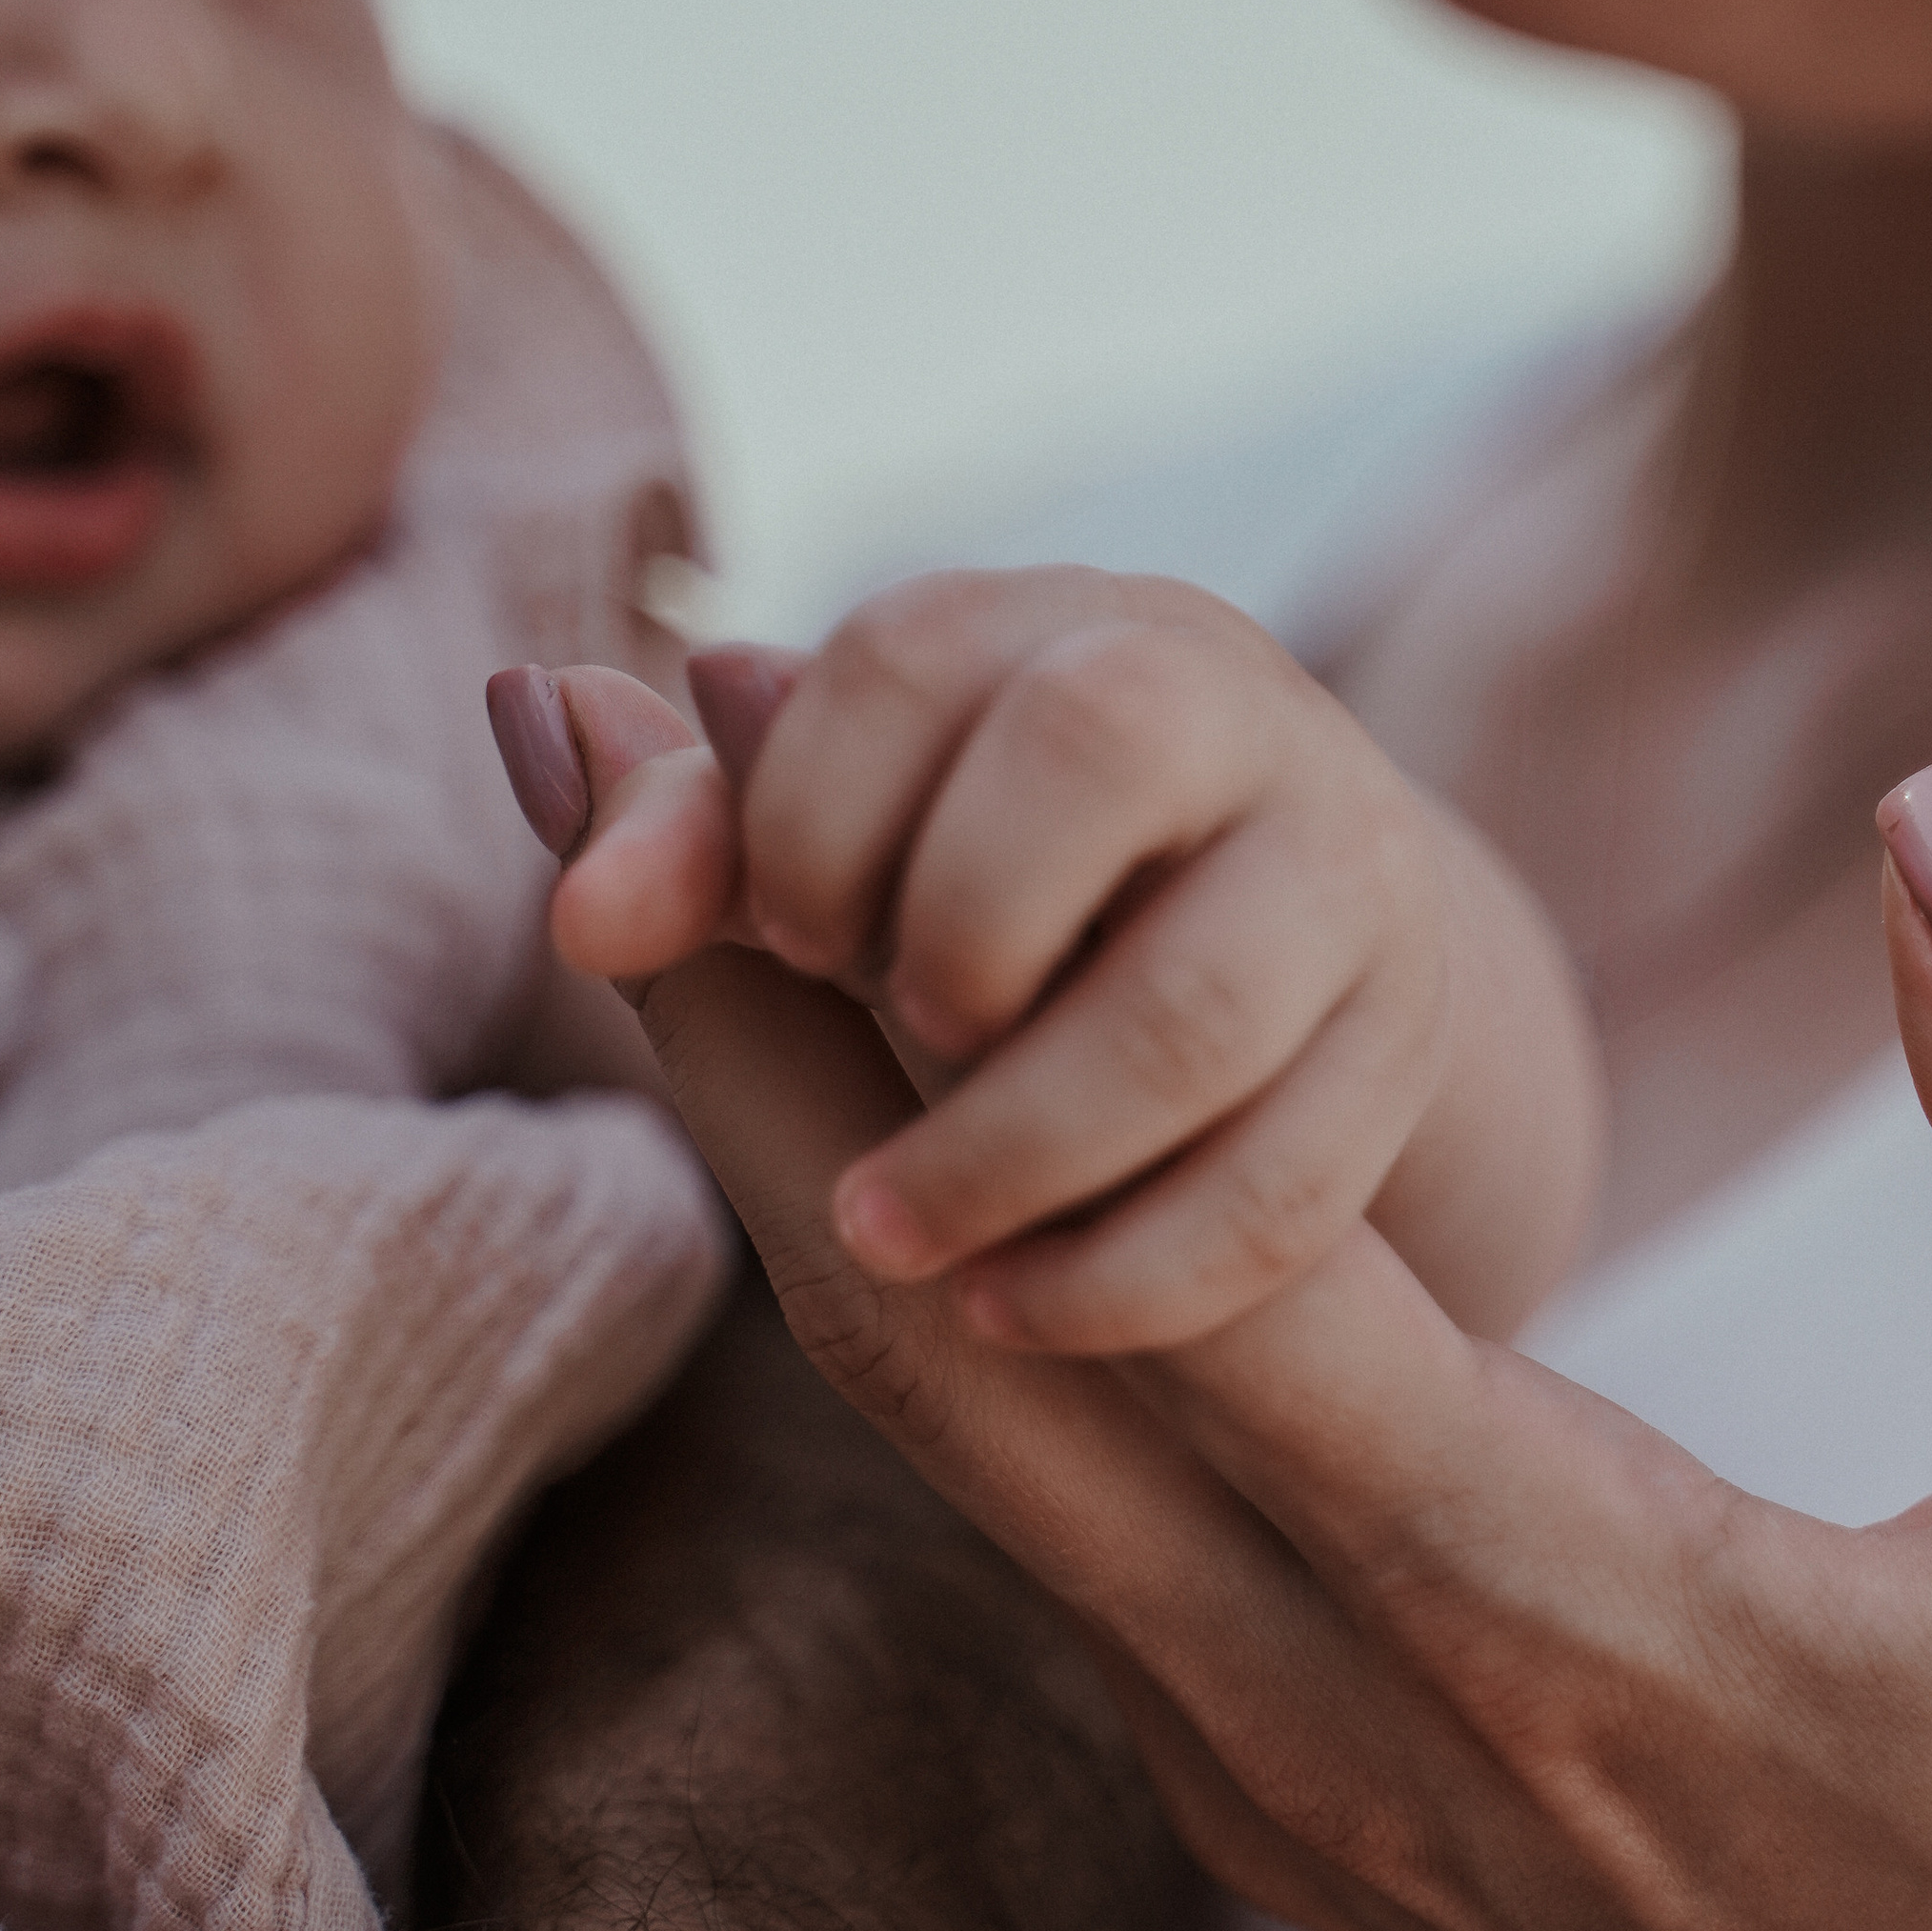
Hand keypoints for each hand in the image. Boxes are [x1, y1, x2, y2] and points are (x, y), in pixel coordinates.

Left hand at [493, 567, 1597, 1352]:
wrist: (1284, 923)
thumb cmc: (994, 868)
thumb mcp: (846, 830)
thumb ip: (690, 820)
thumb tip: (533, 714)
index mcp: (1057, 623)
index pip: (915, 648)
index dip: (801, 804)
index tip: (777, 927)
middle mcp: (1227, 708)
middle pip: (1098, 742)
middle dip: (948, 915)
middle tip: (875, 1018)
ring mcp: (1341, 873)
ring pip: (1197, 1001)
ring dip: (1013, 1141)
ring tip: (889, 1231)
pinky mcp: (1399, 1047)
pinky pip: (1288, 1181)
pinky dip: (1129, 1273)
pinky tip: (1008, 1307)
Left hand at [634, 757, 1931, 1930]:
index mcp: (1553, 1608)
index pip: (1142, 1252)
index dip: (911, 975)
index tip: (749, 735)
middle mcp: (1339, 1715)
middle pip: (931, 1329)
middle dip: (731, 1016)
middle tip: (569, 741)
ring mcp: (1280, 1796)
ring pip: (942, 1443)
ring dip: (779, 1148)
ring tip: (650, 898)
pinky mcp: (1284, 1826)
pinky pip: (1026, 1529)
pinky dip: (907, 1308)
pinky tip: (861, 1153)